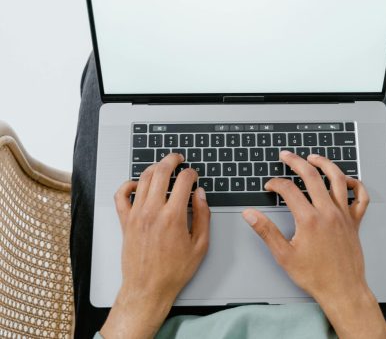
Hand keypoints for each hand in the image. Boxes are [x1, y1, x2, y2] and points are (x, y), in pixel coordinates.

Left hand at [100, 153, 209, 338]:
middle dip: (172, 160)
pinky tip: (137, 184)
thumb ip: (203, 216)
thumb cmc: (173, 270)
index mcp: (173, 216)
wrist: (148, 289)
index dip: (191, 173)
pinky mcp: (125, 221)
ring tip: (162, 167)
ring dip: (154, 167)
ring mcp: (136, 214)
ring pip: (143, 178)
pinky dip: (128, 184)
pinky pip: (121, 195)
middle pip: (161, 172)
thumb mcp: (200, 245)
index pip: (183, 181)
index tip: (194, 175)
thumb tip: (200, 195)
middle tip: (178, 158)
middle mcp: (153, 211)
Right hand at [242, 151, 385, 338]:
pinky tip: (346, 180)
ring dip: (325, 164)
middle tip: (286, 155)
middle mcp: (327, 212)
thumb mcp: (284, 255)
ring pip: (337, 179)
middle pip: (311, 176)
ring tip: (314, 157)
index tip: (269, 186)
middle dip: (296, 161)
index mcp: (309, 219)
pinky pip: (360, 197)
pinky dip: (355, 185)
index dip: (275, 184)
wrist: (342, 290)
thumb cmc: (315, 276)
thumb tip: (250, 215)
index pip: (288, 190)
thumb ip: (266, 231)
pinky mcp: (354, 221)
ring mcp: (343, 215)